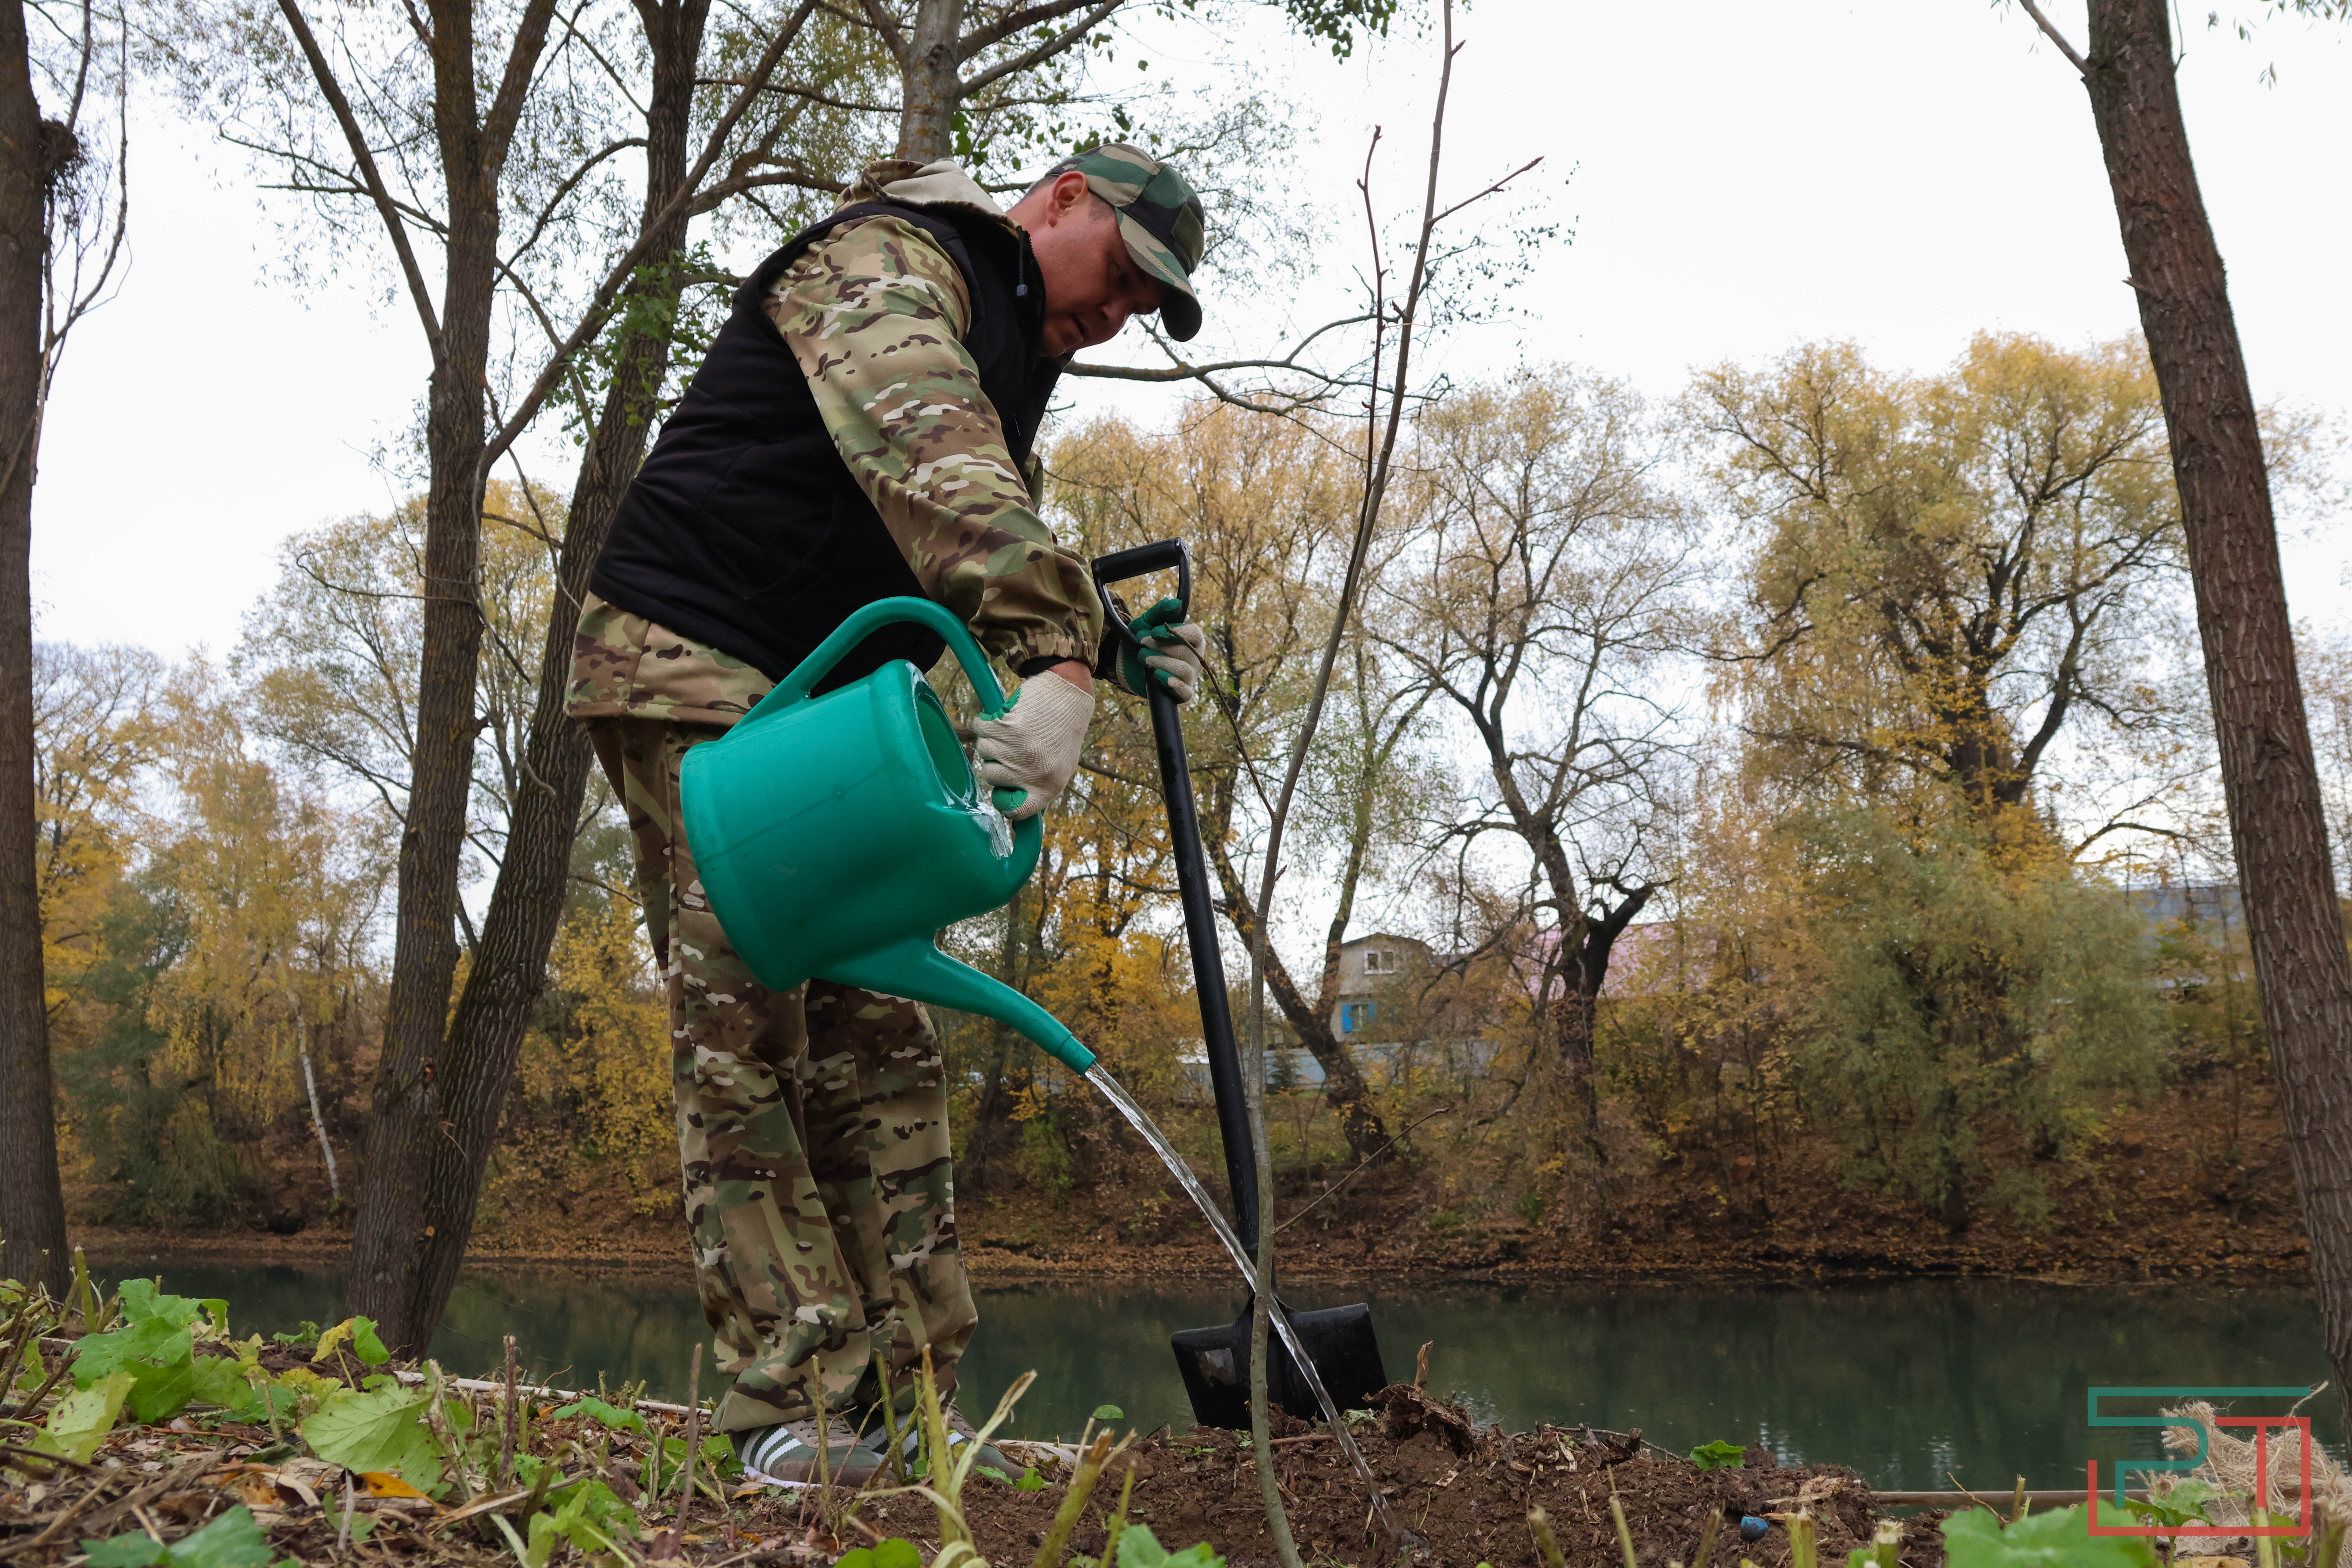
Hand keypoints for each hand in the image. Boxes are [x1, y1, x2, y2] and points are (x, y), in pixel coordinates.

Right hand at [972, 667, 1094, 821]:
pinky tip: (1003, 717)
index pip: (1017, 812)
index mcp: (1049, 786)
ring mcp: (1020, 751)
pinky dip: (986, 722)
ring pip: (983, 752)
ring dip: (991, 739)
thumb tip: (1014, 810)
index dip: (1004, 802)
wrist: (1069, 693)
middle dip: (995, 760)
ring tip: (1013, 729)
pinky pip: (980, 729)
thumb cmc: (1063, 731)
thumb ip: (1037, 787)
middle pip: (990, 777)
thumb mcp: (1059, 767)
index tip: (1002, 790)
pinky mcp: (1009, 728)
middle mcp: (1034, 772)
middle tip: (1012, 746)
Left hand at [1119, 600, 1206, 703]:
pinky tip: (1158, 677)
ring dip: (1162, 663)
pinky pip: (1186, 693)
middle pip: (1186, 653)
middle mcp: (1195, 658)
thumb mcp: (1147, 621)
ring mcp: (1189, 676)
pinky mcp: (1180, 693)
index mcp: (1192, 639)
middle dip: (1161, 647)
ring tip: (1144, 658)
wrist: (1126, 662)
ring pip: (1184, 670)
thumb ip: (1161, 611)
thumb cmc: (1142, 639)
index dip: (1177, 633)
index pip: (1195, 634)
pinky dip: (1174, 685)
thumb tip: (1176, 604)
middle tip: (1142, 644)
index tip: (1154, 632)